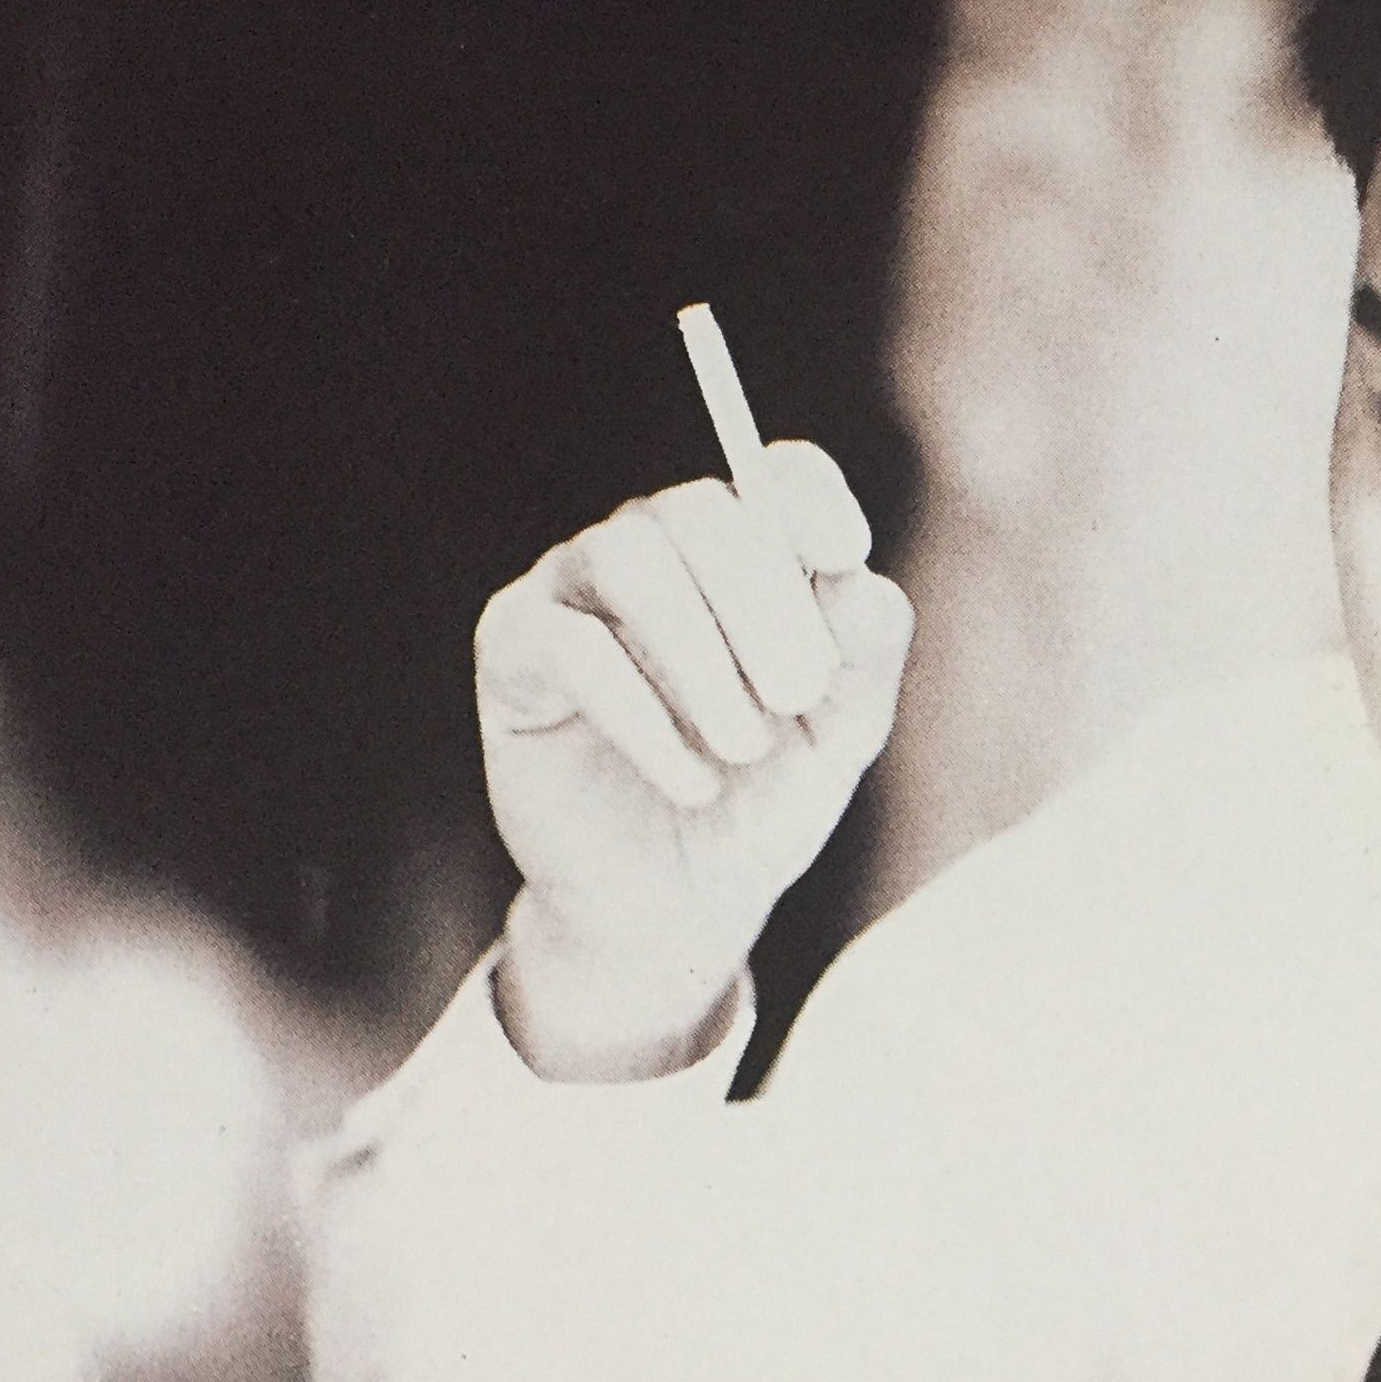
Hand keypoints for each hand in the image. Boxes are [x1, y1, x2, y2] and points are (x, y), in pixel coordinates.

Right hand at [473, 441, 912, 1079]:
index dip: (808, 499)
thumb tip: (860, 582)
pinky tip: (693, 782)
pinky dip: (642, 715)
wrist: (676, 906)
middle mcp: (654, 548)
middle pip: (699, 511)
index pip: (774, 474)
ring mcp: (575, 589)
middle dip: (761, 598)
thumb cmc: (762, 799)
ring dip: (700, 655)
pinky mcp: (516, 650)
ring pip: (627, 557)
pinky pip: (569, 646)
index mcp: (742, 552)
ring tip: (744, 745)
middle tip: (798, 693)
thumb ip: (864, 657)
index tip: (845, 558)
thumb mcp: (841, 736)